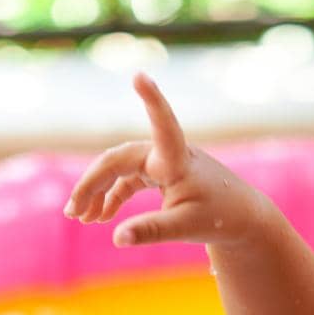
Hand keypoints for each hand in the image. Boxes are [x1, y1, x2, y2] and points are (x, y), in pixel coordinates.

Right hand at [64, 73, 265, 247]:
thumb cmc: (219, 218)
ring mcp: (159, 161)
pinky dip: (112, 196)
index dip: (151, 100)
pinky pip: (126, 180)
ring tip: (81, 218)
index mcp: (176, 159)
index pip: (162, 123)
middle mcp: (165, 153)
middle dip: (91, 183)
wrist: (240, 218)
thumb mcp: (185, 227)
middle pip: (117, 159)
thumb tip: (117, 239)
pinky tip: (100, 216)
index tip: (140, 76)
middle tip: (73, 213)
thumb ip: (150, 231)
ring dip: (97, 191)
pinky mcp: (158, 172)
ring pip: (117, 169)